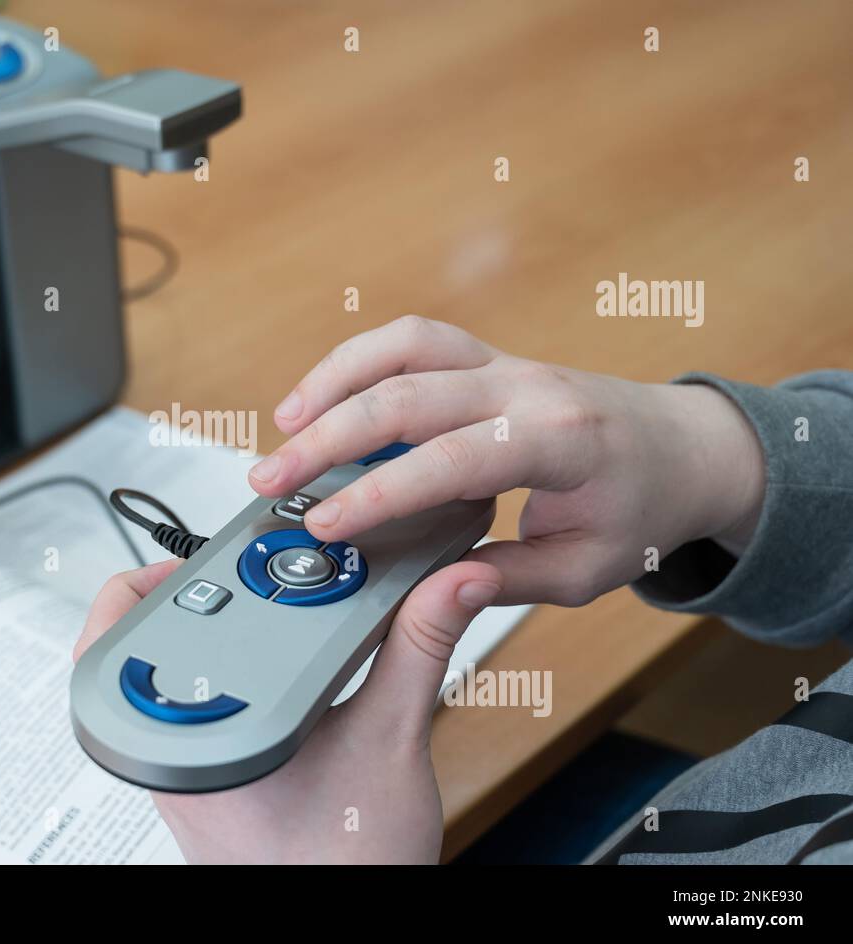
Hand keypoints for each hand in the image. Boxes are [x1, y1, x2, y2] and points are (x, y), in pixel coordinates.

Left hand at [75, 557, 502, 863]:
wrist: (338, 934)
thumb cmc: (343, 866)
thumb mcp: (390, 740)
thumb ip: (418, 649)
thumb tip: (449, 583)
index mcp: (192, 734)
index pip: (130, 623)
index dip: (163, 570)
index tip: (221, 550)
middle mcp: (172, 753)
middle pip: (147, 640)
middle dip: (201, 598)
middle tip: (257, 577)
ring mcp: (185, 772)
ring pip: (173, 678)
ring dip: (220, 640)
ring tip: (272, 616)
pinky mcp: (207, 787)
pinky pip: (201, 711)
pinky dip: (238, 678)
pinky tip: (284, 668)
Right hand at [247, 316, 765, 605]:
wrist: (683, 446)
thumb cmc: (640, 508)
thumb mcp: (587, 570)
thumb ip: (507, 578)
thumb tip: (429, 589)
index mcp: (559, 441)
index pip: (448, 462)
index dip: (378, 494)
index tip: (324, 526)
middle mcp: (525, 387)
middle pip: (405, 394)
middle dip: (326, 438)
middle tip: (272, 480)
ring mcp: (502, 362)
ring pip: (402, 345)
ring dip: (333, 380)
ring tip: (282, 426)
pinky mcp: (483, 358)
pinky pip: (411, 341)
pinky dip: (358, 362)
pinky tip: (321, 399)